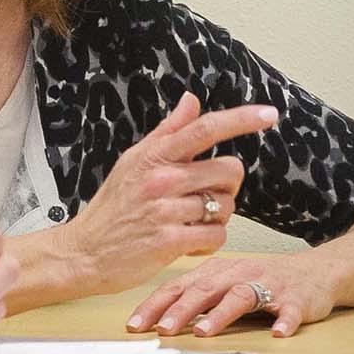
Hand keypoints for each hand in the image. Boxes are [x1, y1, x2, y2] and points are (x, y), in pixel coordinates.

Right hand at [56, 93, 277, 294]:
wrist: (85, 252)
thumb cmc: (112, 208)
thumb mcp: (133, 163)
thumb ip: (167, 132)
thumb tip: (191, 101)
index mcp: (153, 155)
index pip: (204, 129)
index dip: (241, 120)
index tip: (269, 114)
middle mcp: (160, 178)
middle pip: (229, 170)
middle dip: (227, 186)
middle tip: (206, 197)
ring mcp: (164, 209)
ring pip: (225, 206)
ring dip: (216, 218)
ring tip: (189, 223)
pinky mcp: (169, 240)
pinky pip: (216, 235)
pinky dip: (209, 242)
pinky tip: (189, 242)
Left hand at [127, 253, 335, 337]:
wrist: (316, 271)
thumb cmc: (261, 280)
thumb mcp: (223, 282)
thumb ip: (196, 296)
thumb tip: (157, 318)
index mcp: (215, 271)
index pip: (178, 287)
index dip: (154, 305)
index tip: (134, 325)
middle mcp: (238, 274)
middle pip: (203, 290)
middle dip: (180, 311)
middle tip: (161, 330)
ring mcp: (268, 284)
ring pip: (240, 297)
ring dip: (220, 315)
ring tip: (203, 332)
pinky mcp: (296, 298)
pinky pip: (290, 310)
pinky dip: (284, 321)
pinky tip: (277, 332)